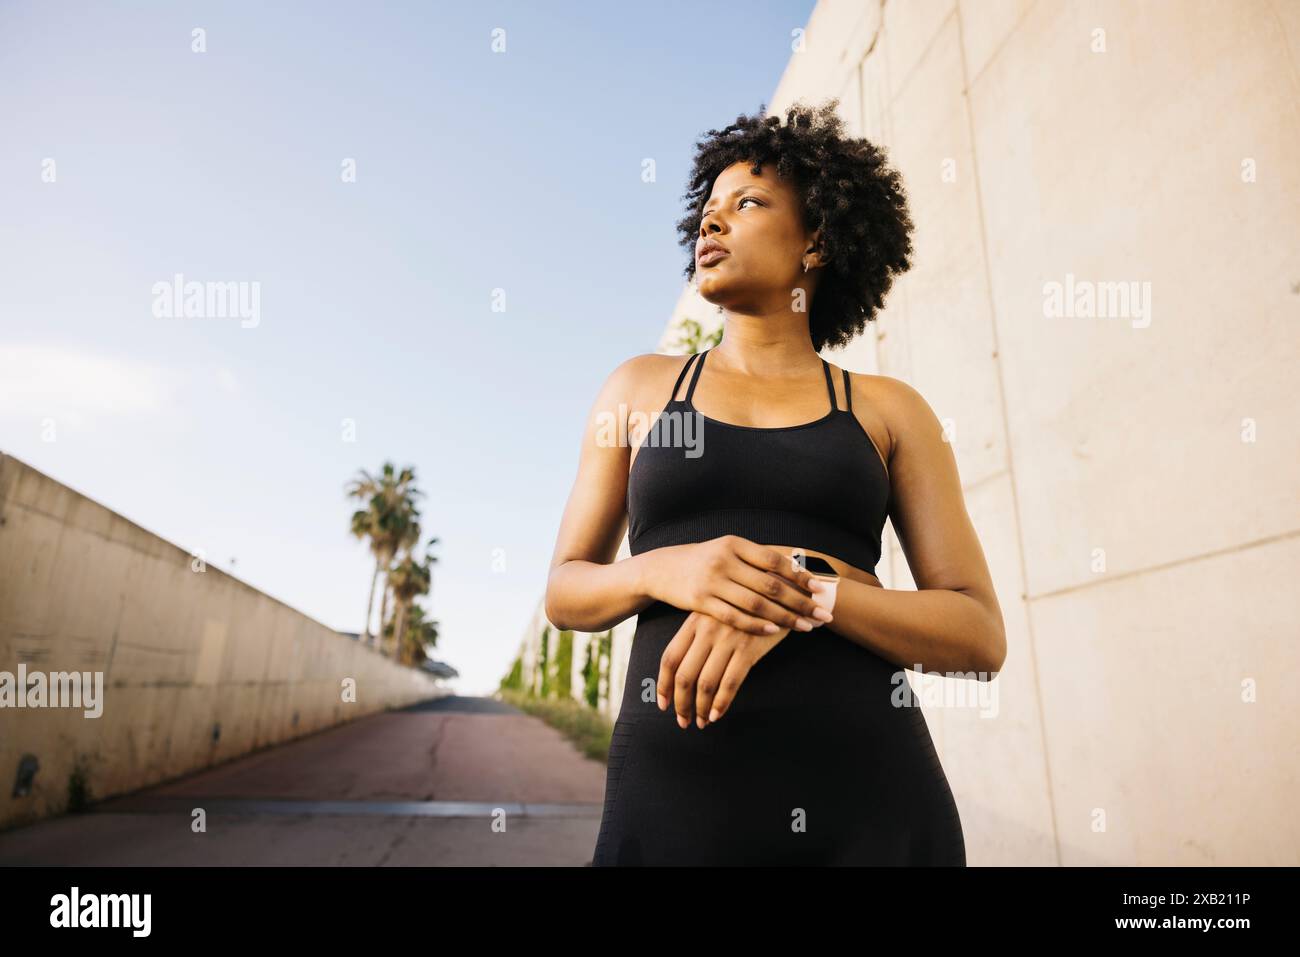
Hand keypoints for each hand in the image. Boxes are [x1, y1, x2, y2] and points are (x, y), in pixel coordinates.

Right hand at [645, 535, 832, 635]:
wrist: (661, 569)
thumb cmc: (703, 560)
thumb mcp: (726, 550)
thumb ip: (754, 557)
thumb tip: (795, 564)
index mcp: (735, 544)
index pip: (775, 561)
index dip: (800, 575)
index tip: (821, 588)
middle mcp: (725, 560)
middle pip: (771, 585)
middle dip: (801, 601)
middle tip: (824, 613)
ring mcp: (712, 581)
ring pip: (756, 604)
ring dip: (785, 617)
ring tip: (806, 627)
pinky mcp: (700, 601)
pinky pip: (734, 617)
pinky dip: (757, 625)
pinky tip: (775, 631)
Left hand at [656, 611, 796, 728]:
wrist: (779, 590)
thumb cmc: (743, 604)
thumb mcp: (715, 611)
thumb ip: (698, 634)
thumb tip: (684, 670)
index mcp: (693, 621)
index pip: (669, 657)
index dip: (663, 684)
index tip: (663, 704)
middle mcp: (707, 630)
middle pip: (684, 675)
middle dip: (681, 703)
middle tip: (682, 720)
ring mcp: (727, 639)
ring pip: (706, 682)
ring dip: (700, 708)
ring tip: (701, 721)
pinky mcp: (749, 648)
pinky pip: (730, 682)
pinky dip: (721, 703)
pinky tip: (717, 714)